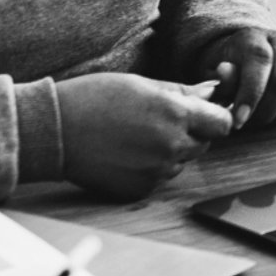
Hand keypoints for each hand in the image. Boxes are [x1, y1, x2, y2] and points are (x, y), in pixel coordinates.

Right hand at [56, 73, 231, 198]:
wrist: (53, 130)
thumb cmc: (93, 98)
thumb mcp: (139, 84)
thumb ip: (181, 92)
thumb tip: (212, 92)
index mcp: (175, 114)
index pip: (222, 123)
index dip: (215, 118)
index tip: (204, 115)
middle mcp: (171, 146)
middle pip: (203, 144)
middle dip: (190, 133)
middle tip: (157, 121)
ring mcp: (157, 171)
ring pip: (180, 163)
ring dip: (168, 152)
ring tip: (133, 136)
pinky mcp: (141, 190)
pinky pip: (159, 179)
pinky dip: (148, 169)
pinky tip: (123, 154)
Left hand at [198, 28, 275, 130]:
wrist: (254, 57)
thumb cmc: (234, 69)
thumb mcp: (216, 72)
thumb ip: (221, 77)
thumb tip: (225, 71)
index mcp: (255, 36)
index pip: (259, 61)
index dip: (250, 94)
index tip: (240, 120)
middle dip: (266, 111)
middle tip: (253, 124)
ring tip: (270, 120)